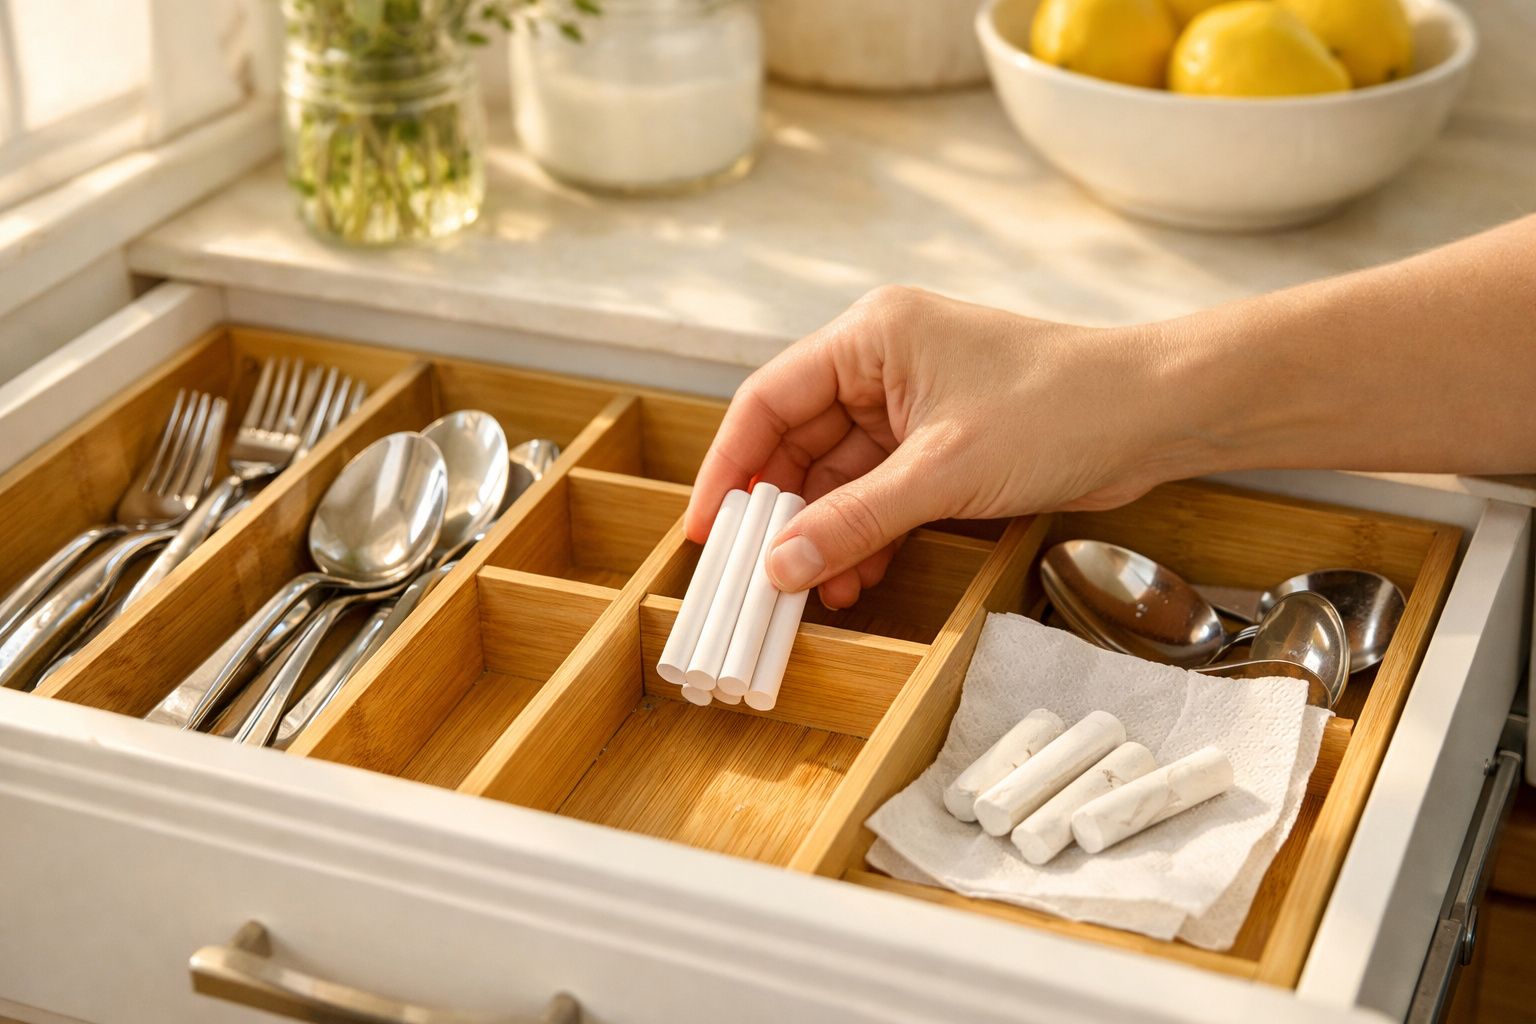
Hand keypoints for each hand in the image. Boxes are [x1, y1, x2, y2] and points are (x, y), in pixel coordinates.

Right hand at [685, 287, 1207, 608]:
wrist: (1157, 415)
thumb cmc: (1061, 409)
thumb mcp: (944, 471)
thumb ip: (855, 520)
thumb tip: (779, 567)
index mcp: (870, 337)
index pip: (768, 400)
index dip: (727, 466)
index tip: (704, 528)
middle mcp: (881, 363)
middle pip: (798, 443)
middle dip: (779, 513)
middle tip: (753, 576)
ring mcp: (912, 405)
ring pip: (838, 476)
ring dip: (824, 535)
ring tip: (811, 594)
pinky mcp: (941, 442)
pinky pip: (879, 492)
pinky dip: (864, 535)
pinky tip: (855, 580)